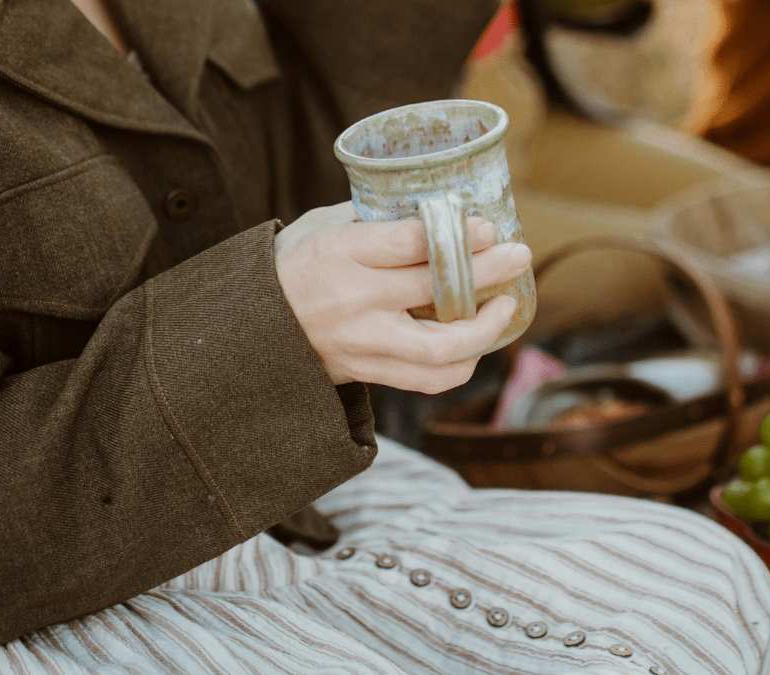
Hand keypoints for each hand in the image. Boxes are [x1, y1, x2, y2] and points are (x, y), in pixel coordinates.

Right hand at [274, 202, 530, 393]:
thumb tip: (439, 211)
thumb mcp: (324, 227)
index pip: (412, 244)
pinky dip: (460, 363)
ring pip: (439, 349)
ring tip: (505, 307)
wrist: (251, 327)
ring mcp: (362, 343)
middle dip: (488, 270)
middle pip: (436, 289)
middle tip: (518, 255)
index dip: (459, 235)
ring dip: (485, 330)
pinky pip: (428, 379)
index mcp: (340, 253)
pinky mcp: (368, 372)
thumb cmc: (295, 266)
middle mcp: (354, 301)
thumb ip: (376, 220)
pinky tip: (476, 344)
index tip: (489, 227)